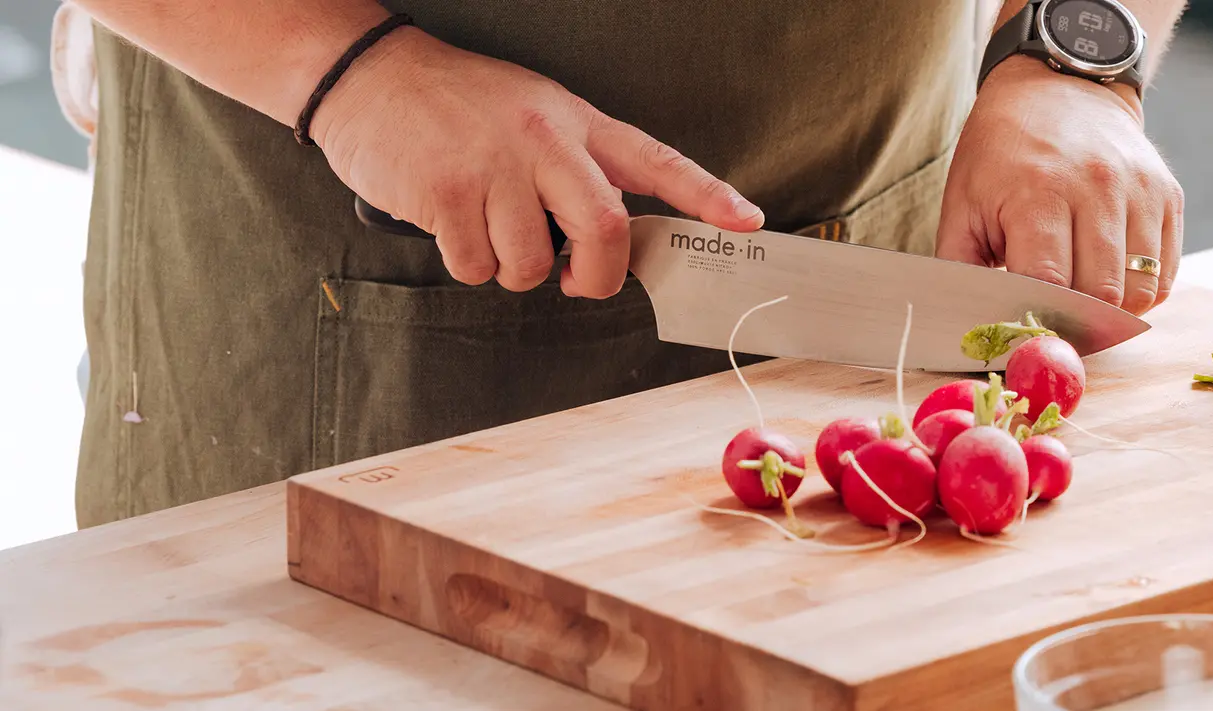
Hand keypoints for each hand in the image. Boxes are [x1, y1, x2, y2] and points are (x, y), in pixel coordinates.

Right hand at [312, 26, 764, 296]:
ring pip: (531, 266)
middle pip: (604, 232)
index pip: (656, 161)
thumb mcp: (532, 113)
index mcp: (574, 123)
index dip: (706, 195)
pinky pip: (476, 268)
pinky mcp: (447, 195)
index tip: (747, 221)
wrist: (371, 75)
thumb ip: (573, 166)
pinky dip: (467, 264)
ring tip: (487, 229)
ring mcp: (495, 168)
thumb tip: (603, 238)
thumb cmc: (456, 104)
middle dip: (594, 278)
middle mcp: (544, 143)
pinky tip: (450, 224)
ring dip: (512, 270)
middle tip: (574, 279)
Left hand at [935, 56, 1183, 315]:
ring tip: (1080, 307)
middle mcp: (1097, 188)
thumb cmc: (999, 155)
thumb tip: (967, 327)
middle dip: (1075, 323)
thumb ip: (961, 269)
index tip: (1023, 336)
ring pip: (1141, 290)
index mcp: (1038, 193)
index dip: (1037, 322)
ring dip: (1111, 312)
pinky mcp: (1168, 195)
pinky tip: (1107, 283)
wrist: (1057, 88)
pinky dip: (1140, 292)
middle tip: (1053, 330)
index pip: (1049, 285)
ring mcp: (1140, 190)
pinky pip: (1165, 271)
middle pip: (1101, 295)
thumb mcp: (962, 206)